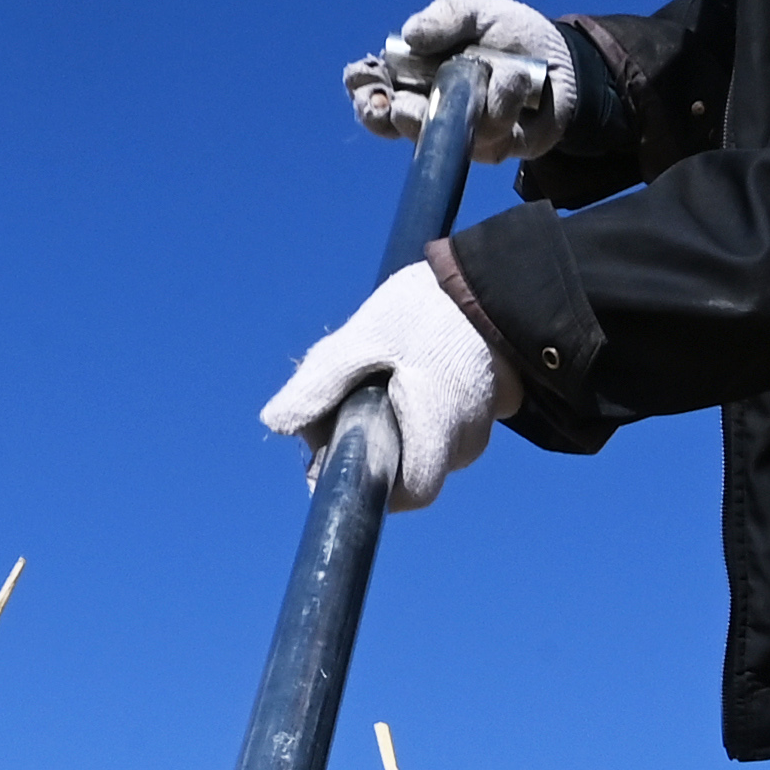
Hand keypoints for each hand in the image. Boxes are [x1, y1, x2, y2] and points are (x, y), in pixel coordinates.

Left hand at [255, 260, 506, 513]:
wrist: (493, 275)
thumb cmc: (427, 309)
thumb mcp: (362, 340)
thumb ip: (320, 384)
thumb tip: (276, 424)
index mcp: (437, 433)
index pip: (408, 494)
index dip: (374, 482)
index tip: (348, 449)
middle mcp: (467, 440)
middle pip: (414, 467)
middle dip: (382, 442)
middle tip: (360, 394)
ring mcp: (484, 423)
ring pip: (430, 442)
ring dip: (403, 420)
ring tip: (391, 370)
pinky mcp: (490, 402)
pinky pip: (449, 420)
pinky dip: (425, 403)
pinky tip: (416, 366)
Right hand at [339, 0, 573, 160]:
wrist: (563, 58)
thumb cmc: (510, 33)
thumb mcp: (477, 10)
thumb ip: (445, 17)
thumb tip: (410, 35)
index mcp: (414, 78)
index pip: (373, 94)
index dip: (365, 94)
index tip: (367, 85)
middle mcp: (433, 110)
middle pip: (399, 126)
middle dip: (400, 116)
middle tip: (402, 106)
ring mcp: (463, 135)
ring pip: (447, 136)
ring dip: (463, 103)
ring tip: (485, 71)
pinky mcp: (498, 148)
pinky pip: (493, 137)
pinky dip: (504, 100)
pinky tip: (517, 78)